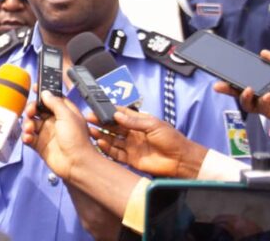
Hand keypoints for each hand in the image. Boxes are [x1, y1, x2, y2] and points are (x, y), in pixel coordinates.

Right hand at [22, 91, 98, 180]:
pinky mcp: (40, 145)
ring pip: (32, 123)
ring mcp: (47, 133)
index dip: (43, 93)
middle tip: (31, 112)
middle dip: (32, 109)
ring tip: (30, 128)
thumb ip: (55, 103)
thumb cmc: (77, 140)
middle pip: (38, 110)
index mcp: (64, 112)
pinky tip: (29, 137)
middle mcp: (55, 121)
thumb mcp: (67, 116)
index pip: (52, 99)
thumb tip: (45, 93)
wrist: (76, 164)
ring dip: (27, 123)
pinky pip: (29, 137)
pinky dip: (26, 136)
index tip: (35, 89)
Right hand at [88, 108, 206, 177]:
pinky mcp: (131, 159)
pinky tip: (100, 144)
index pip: (121, 114)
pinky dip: (107, 149)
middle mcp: (133, 133)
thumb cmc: (171, 139)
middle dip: (101, 123)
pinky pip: (116, 153)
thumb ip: (134, 121)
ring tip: (92, 132)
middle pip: (113, 127)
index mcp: (139, 122)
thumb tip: (117, 115)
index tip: (97, 109)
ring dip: (102, 136)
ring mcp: (131, 146)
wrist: (180, 160)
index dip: (109, 112)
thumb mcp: (153, 125)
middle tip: (89, 120)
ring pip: (112, 140)